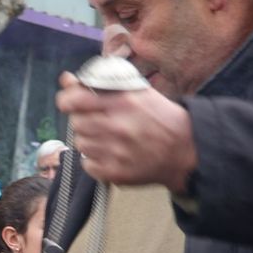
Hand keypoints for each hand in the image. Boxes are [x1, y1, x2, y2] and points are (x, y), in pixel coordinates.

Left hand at [56, 71, 198, 191]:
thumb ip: (100, 84)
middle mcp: (117, 127)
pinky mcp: (116, 173)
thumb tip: (66, 80)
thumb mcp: (137, 92)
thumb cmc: (160, 117)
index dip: (66, 100)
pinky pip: (87, 165)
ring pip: (80, 144)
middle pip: (76, 123)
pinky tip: (109, 153)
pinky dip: (94, 160)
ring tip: (106, 137)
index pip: (75, 100)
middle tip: (97, 120)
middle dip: (82, 119)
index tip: (68, 102)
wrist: (185, 150)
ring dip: (89, 139)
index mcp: (122, 102)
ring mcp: (116, 152)